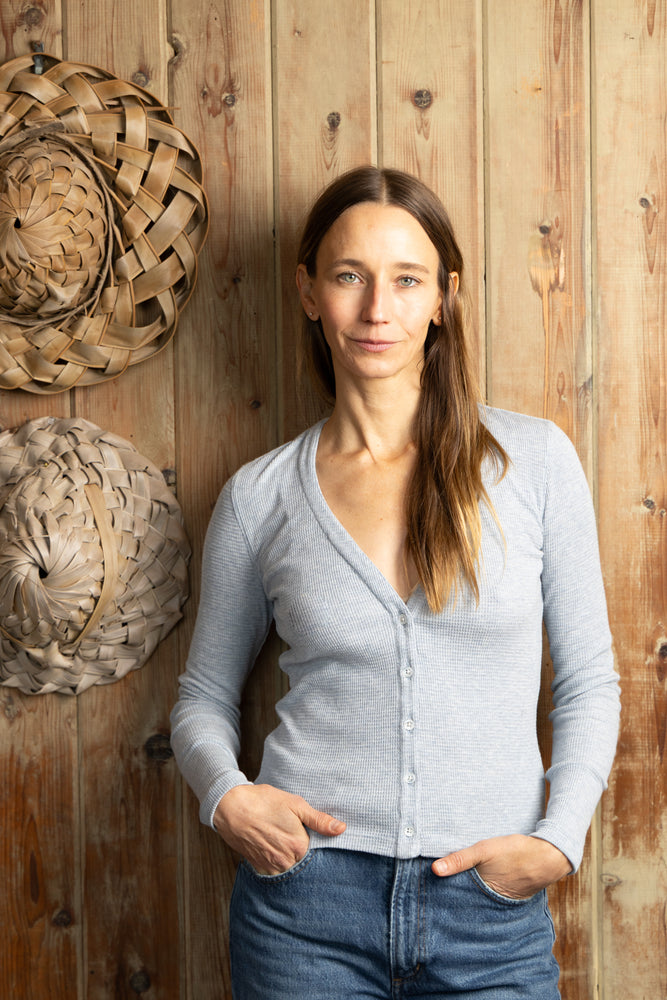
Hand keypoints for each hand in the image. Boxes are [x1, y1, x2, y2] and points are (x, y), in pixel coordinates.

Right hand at [213, 783, 345, 874]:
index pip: (319, 854)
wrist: (231, 807)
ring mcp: (271, 867)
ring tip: (286, 845)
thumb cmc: (263, 802)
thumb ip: (319, 820)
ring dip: (292, 863)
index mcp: (299, 846)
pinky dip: (278, 866)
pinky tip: (276, 851)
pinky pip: (275, 873)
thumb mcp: (295, 804)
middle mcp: (286, 861)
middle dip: (306, 857)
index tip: (315, 838)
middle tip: (297, 840)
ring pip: (290, 870)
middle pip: (304, 864)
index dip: (319, 846)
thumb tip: (341, 829)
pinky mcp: (259, 867)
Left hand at [431, 834, 571, 898]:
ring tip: (453, 887)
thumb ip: (460, 859)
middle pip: (465, 902)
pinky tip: (477, 883)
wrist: (549, 856)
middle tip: (436, 892)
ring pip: (477, 899)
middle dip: (453, 898)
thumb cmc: (516, 852)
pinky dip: (482, 891)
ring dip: (468, 893)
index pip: (456, 902)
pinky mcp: (507, 896)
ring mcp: (500, 900)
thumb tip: (434, 870)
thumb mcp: (485, 850)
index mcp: (482, 895)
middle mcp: (490, 903)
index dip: (444, 898)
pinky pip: (489, 896)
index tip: (429, 895)